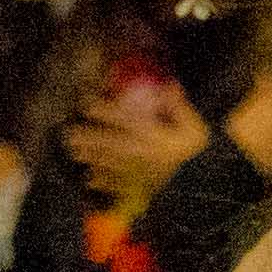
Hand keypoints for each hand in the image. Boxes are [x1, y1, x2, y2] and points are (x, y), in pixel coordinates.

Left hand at [64, 74, 210, 213]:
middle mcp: (139, 152)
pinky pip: (117, 185)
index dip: (104, 110)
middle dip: (88, 136)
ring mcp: (136, 172)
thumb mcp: (195, 128)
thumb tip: (169, 83)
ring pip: (108, 162)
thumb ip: (179, 107)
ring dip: (89, 156)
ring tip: (73, 151)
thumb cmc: (198, 156)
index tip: (87, 103)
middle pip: (108, 142)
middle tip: (68, 133)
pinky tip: (88, 179)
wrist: (202, 188)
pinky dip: (102, 182)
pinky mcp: (139, 188)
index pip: (124, 120)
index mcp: (152, 135)